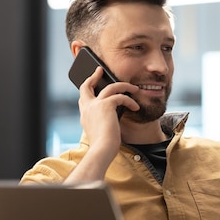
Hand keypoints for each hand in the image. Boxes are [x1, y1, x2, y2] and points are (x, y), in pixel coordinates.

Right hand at [64, 67, 138, 182]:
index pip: (83, 98)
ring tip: (134, 89)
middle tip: (100, 70)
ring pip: (110, 87)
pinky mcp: (105, 105)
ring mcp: (94, 105)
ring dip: (124, 86)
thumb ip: (103, 121)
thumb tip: (114, 114)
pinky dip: (130, 101)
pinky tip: (136, 108)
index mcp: (84, 115)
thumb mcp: (101, 131)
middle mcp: (86, 108)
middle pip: (86, 86)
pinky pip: (120, 97)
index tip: (92, 83)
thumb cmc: (104, 146)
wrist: (102, 149)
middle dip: (93, 76)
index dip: (87, 89)